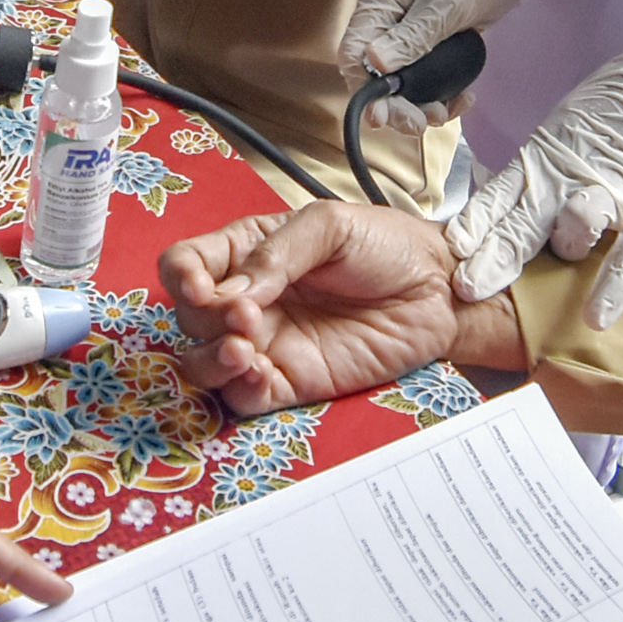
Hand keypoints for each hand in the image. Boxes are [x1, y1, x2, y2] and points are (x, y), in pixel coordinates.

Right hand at [162, 203, 511, 413]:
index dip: (183, 277)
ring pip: (203, 363)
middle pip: (189, 317)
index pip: (186, 265)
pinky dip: (237, 388)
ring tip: (243, 347)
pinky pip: (243, 396)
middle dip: (205, 318)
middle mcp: (248, 301)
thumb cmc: (387, 245)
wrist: (439, 288)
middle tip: (247, 314)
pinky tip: (256, 371)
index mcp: (248, 253)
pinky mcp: (291, 382)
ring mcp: (267, 345)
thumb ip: (278, 252)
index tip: (206, 286)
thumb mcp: (331, 225)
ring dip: (210, 359)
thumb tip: (235, 291)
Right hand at [337, 0, 547, 123]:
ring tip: (444, 113)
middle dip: (394, 104)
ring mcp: (407, 36)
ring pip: (399, 84)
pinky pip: (423, 81)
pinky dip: (439, 97)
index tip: (382, 116)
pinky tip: (462, 100)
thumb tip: (375, 63)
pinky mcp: (428, 48)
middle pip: (374, 75)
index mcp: (380, 1)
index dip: (363, 88)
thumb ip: (414, 35)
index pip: (353, 51)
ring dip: (418, 106)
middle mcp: (386, 21)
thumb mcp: (447, 4)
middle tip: (419, 124)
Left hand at [444, 18, 622, 319]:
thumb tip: (508, 205)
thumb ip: (540, 170)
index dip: (474, 226)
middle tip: (467, 288)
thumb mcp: (565, 130)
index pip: (496, 198)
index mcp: (541, 160)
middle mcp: (565, 180)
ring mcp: (607, 197)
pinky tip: (595, 319)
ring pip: (569, 236)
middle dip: (492, 260)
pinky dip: (612, 290)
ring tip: (552, 269)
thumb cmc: (622, 105)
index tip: (453, 250)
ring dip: (560, 253)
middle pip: (520, 227)